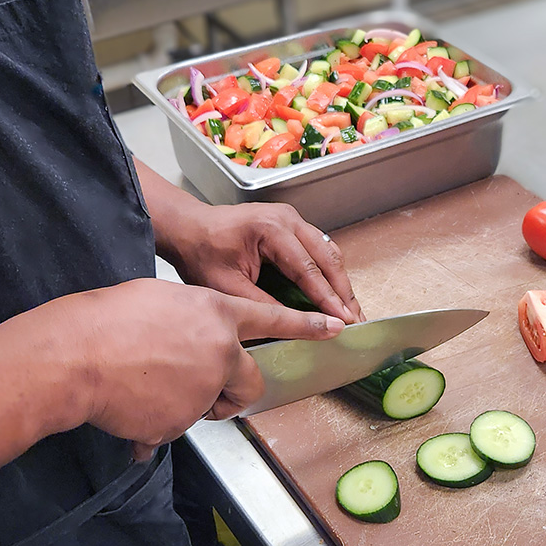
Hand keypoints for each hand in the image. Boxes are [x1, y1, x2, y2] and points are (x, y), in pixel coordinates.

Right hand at [69, 278, 343, 460]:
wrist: (74, 356)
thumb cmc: (107, 320)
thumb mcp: (160, 300)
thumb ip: (191, 319)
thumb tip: (191, 335)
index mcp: (216, 313)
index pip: (272, 318)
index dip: (305, 325)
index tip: (334, 326)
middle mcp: (220, 351)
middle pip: (252, 380)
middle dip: (237, 390)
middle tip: (212, 391)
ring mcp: (205, 387)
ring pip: (211, 404)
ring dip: (191, 402)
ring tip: (150, 387)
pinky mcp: (183, 421)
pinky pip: (177, 426)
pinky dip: (158, 422)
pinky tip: (133, 405)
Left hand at [169, 202, 364, 323]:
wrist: (188, 228)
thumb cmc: (201, 253)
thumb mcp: (227, 288)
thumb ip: (265, 305)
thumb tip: (297, 326)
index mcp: (271, 228)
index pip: (308, 268)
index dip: (328, 298)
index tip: (343, 320)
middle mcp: (287, 218)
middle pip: (328, 257)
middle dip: (343, 292)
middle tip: (357, 320)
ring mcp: (292, 219)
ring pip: (328, 252)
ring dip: (340, 283)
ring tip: (350, 311)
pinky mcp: (292, 226)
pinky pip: (319, 249)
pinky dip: (330, 273)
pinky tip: (334, 295)